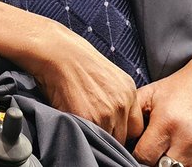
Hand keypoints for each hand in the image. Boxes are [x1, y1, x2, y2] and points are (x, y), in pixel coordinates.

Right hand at [25, 25, 143, 144]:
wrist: (55, 52)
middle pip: (123, 137)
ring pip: (106, 140)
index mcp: (128, 91)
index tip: (110, 128)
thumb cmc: (75, 58)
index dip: (122, 130)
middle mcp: (122, 103)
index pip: (136, 128)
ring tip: (81, 122)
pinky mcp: (88, 119)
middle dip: (109, 134)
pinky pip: (89, 138)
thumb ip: (116, 96)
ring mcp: (106, 113)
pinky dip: (81, 133)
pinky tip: (73, 121)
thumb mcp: (107, 74)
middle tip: (92, 124)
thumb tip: (114, 117)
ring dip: (95, 135)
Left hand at [131, 58, 191, 165]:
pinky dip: (183, 164)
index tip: (137, 148)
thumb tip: (121, 138)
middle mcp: (186, 140)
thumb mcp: (149, 94)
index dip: (137, 154)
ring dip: (167, 164)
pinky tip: (180, 149)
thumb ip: (132, 116)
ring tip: (166, 148)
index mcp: (166, 123)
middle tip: (151, 149)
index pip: (144, 156)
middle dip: (152, 161)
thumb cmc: (177, 88)